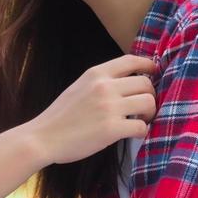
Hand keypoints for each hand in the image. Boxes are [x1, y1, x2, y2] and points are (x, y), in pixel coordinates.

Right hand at [29, 54, 156, 164]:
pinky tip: (133, 134)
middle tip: (144, 108)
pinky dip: (142, 131)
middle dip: (150, 95)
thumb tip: (127, 83)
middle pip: (146, 83)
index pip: (132, 60)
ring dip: (150, 113)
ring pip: (148, 103)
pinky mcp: (111, 129)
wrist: (43, 137)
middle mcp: (105, 86)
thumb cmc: (60, 116)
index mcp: (96, 73)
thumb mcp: (79, 87)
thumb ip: (101, 82)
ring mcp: (109, 107)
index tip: (154, 73)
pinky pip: (141, 127)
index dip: (149, 65)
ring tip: (140, 120)